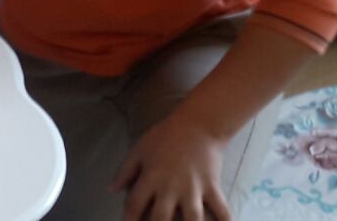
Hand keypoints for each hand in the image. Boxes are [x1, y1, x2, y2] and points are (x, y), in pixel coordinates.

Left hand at [112, 109, 231, 220]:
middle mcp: (171, 187)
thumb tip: (112, 190)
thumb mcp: (139, 149)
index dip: (129, 219)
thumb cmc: (165, 136)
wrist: (198, 125)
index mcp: (151, 177)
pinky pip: (221, 209)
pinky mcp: (212, 187)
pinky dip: (225, 220)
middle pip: (161, 217)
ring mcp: (194, 188)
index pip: (135, 204)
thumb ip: (125, 171)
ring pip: (192, 218)